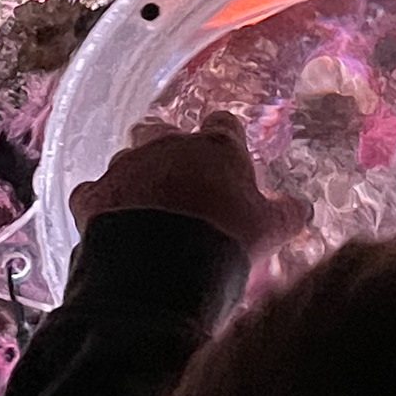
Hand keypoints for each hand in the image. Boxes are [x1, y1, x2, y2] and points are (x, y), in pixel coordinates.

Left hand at [71, 112, 300, 251]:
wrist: (159, 270)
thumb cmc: (224, 241)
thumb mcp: (269, 230)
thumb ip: (287, 214)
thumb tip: (303, 208)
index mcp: (215, 148)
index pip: (223, 125)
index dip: (225, 141)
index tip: (228, 159)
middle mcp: (167, 146)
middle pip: (163, 130)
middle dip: (169, 150)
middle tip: (181, 182)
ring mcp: (125, 167)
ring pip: (126, 158)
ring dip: (135, 177)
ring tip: (144, 209)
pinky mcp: (92, 194)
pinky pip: (93, 192)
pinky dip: (100, 205)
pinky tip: (110, 226)